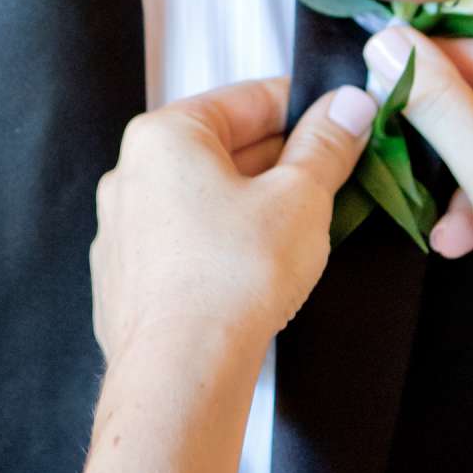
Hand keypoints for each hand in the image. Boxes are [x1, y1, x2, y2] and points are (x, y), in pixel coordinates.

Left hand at [90, 79, 375, 370]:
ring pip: (205, 199)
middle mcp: (131, 176)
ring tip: (307, 224)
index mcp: (165, 136)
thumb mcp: (301, 197)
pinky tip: (262, 267)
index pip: (248, 99)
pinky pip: (186, 244)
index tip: (343, 120)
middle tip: (338, 172)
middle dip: (284, 160)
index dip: (305, 107)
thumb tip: (349, 107)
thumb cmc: (232, 278)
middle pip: (224, 149)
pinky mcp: (129, 282)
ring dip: (257, 204)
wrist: (180, 373)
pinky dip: (226, 245)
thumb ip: (327, 145)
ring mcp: (124, 233)